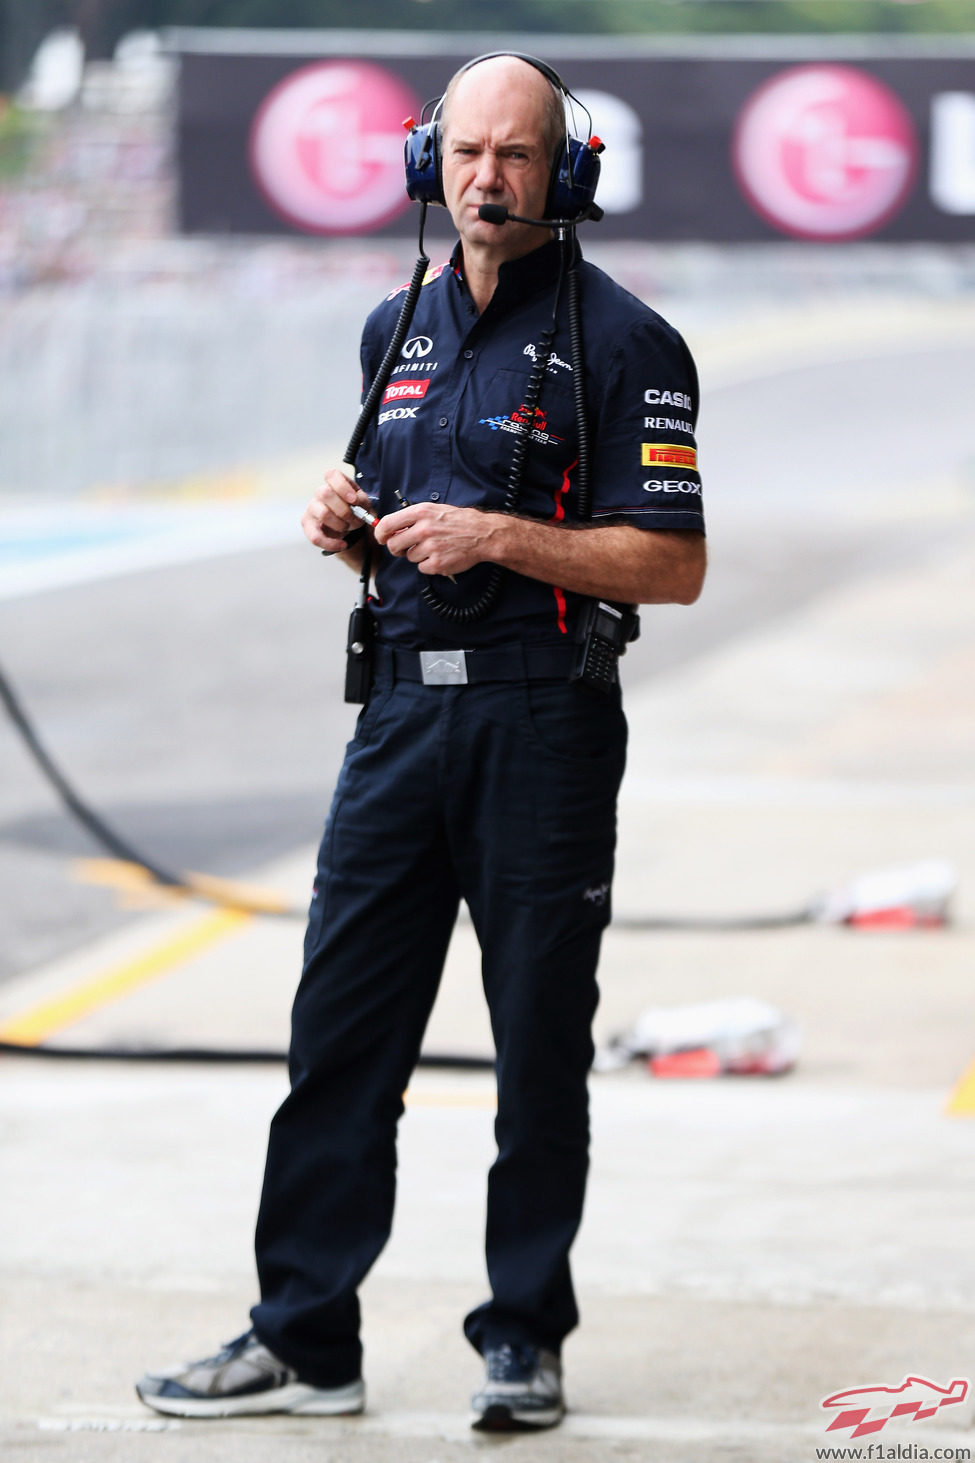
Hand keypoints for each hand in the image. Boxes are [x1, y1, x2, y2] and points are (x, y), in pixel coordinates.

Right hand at [301, 469, 371, 553]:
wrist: (350, 528)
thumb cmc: (356, 511)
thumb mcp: (364, 504)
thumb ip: (362, 500)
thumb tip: (356, 501)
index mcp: (334, 483)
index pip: (331, 475)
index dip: (342, 486)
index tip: (354, 500)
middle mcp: (320, 493)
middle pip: (326, 494)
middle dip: (345, 510)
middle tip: (356, 520)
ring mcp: (312, 509)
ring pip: (323, 514)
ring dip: (341, 525)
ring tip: (349, 528)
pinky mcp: (308, 526)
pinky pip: (316, 536)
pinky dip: (331, 543)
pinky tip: (342, 544)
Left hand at [374, 501, 493, 576]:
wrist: (481, 534)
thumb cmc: (458, 521)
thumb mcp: (434, 510)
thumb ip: (412, 518)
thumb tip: (392, 529)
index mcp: (420, 513)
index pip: (387, 524)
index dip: (380, 534)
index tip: (381, 538)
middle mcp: (423, 529)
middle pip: (393, 545)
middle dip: (397, 548)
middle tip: (406, 547)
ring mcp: (430, 547)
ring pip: (409, 557)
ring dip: (418, 555)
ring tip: (434, 547)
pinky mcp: (437, 563)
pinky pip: (422, 568)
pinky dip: (429, 565)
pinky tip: (440, 556)